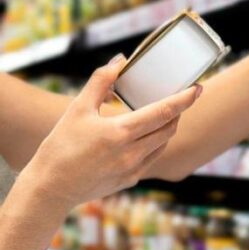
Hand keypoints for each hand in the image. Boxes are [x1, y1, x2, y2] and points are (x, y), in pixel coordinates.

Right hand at [18, 54, 201, 207]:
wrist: (50, 189)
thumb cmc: (60, 146)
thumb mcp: (77, 109)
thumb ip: (100, 82)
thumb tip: (120, 60)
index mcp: (121, 133)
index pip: (164, 112)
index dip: (184, 99)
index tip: (197, 88)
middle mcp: (132, 153)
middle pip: (169, 128)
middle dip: (178, 111)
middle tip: (180, 97)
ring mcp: (133, 169)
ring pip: (163, 144)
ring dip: (168, 127)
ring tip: (164, 114)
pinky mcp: (130, 180)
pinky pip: (152, 158)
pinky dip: (155, 144)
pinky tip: (146, 136)